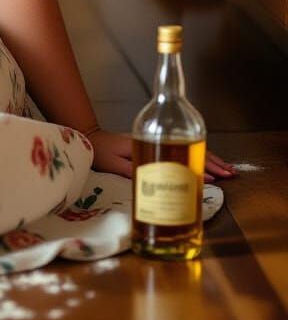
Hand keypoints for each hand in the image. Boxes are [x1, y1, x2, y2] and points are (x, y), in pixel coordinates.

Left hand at [87, 128, 237, 182]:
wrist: (89, 137)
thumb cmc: (100, 151)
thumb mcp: (115, 164)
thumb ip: (134, 172)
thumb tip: (160, 182)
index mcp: (148, 142)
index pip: (180, 151)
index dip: (198, 164)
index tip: (212, 177)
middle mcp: (156, 139)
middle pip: (189, 147)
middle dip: (211, 161)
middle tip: (230, 175)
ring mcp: (157, 141)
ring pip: (188, 148)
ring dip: (208, 159)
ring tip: (226, 171)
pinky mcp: (155, 146)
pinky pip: (180, 150)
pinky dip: (196, 157)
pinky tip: (205, 166)